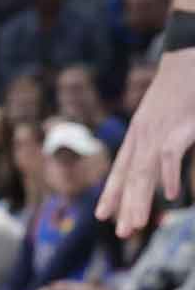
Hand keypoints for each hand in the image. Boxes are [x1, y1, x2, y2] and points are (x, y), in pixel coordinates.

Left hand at [98, 50, 194, 236]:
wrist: (187, 56)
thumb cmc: (181, 89)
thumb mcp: (166, 119)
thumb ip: (163, 143)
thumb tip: (163, 171)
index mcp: (138, 134)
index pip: (120, 169)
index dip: (111, 193)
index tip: (102, 216)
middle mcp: (142, 134)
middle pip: (129, 176)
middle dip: (124, 205)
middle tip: (120, 232)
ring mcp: (158, 130)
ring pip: (143, 171)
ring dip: (139, 200)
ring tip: (134, 224)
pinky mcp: (179, 125)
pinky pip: (170, 154)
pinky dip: (169, 175)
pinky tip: (172, 196)